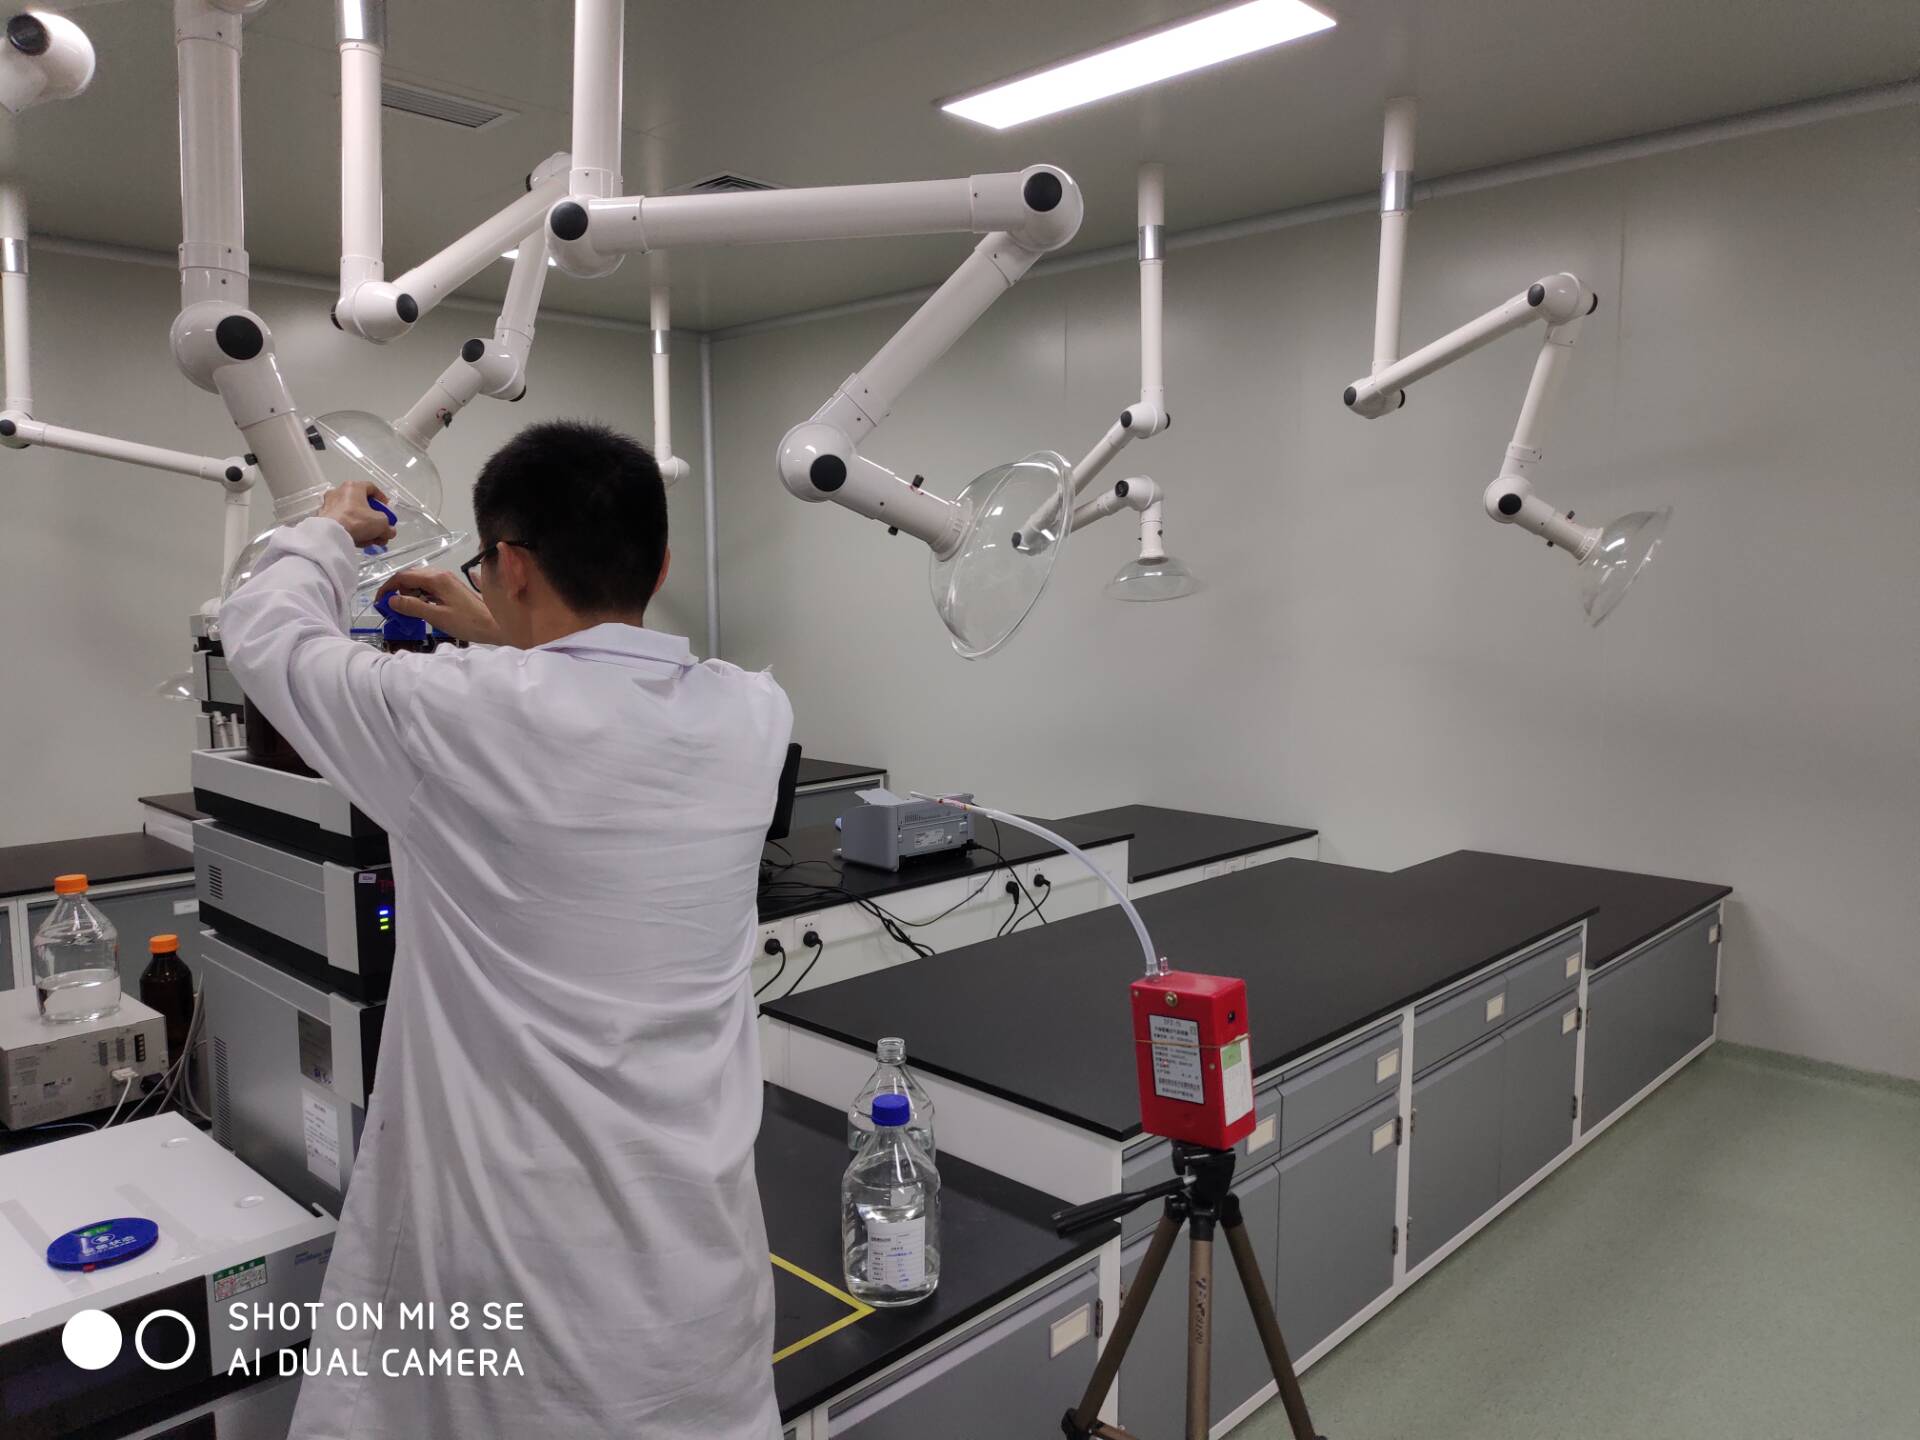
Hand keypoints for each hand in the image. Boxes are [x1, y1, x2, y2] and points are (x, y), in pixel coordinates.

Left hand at [318, 482, 396, 548]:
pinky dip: (351, 530)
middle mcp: (339, 492)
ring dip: (363, 526)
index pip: (371, 488)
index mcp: (353, 487)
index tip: (386, 509)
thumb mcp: (381, 523)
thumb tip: (388, 531)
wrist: (333, 535)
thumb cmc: (356, 521)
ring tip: (371, 539)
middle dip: (373, 518)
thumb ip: (388, 526)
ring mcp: (329, 505)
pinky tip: (358, 540)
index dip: (382, 499)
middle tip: (380, 528)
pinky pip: (342, 522)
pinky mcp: (323, 518)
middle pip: (361, 504)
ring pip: (351, 515)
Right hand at [376, 568, 505, 646]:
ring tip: (406, 611)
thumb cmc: (468, 623)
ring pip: (419, 582)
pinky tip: (420, 608)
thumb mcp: (436, 616)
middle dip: (397, 590)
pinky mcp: (451, 588)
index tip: (380, 601)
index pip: (403, 576)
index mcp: (436, 578)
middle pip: (410, 576)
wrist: (497, 625)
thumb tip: (391, 600)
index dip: (388, 587)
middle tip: (392, 608)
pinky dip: (420, 596)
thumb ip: (412, 607)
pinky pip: (429, 588)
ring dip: (409, 594)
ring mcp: (447, 580)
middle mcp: (441, 575)